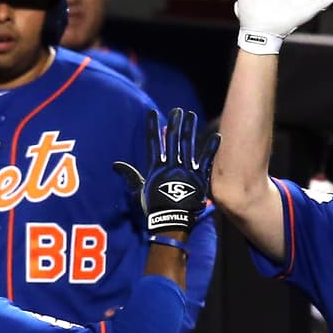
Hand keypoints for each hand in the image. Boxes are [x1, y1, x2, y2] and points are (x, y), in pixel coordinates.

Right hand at [113, 108, 218, 233]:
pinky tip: (216, 136)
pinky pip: (206, 160)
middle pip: (173, 139)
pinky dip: (211, 148)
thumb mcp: (140, 191)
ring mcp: (187, 170)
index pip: (153, 143)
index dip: (152, 127)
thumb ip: (131, 176)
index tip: (152, 113)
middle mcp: (172, 165)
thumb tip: (115, 165)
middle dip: (175, 123)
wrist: (171, 222)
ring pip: (188, 145)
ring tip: (191, 115)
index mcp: (157, 168)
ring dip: (190, 129)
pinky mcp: (200, 178)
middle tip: (177, 110)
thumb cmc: (155, 208)